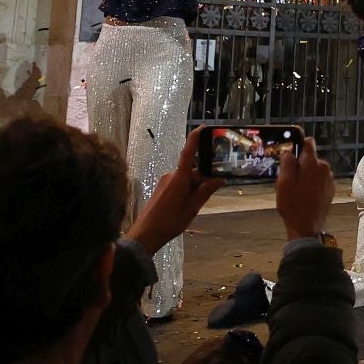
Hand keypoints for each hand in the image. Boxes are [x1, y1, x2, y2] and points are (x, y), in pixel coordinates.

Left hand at [127, 129, 225, 254]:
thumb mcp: (192, 208)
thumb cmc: (168, 222)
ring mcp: (164, 182)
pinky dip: (186, 191)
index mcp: (179, 178)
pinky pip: (178, 184)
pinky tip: (186, 206)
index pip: (188, 153)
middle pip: (192, 170)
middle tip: (210, 193)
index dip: (195, 138)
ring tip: (195, 206)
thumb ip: (205, 191)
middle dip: (202, 179)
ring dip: (194, 188)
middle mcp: (170, 176)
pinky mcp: (161, 189)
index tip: (203, 128)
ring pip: (186, 179)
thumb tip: (218, 179)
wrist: (144, 235)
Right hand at [276, 136, 334, 240]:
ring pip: (314, 169)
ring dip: (306, 174)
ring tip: (296, 188)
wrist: (307, 225)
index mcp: (312, 163)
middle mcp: (324, 167)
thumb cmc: (293, 203)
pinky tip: (305, 194)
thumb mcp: (283, 182)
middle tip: (289, 177)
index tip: (290, 150)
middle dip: (300, 163)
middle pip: (310, 158)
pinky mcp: (330, 188)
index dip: (298, 144)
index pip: (308, 142)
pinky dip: (312, 183)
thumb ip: (287, 162)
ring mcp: (329, 178)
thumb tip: (289, 151)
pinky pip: (319, 179)